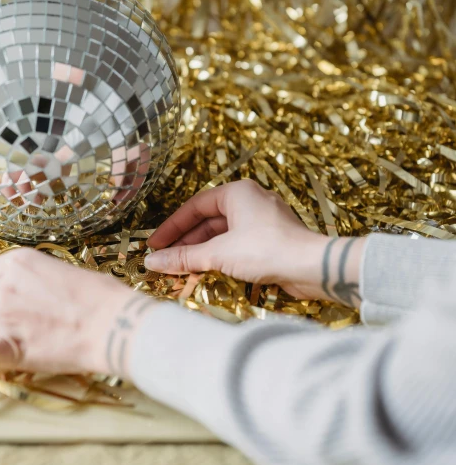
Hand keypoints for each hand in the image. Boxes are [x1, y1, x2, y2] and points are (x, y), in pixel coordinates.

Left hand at [0, 249, 156, 373]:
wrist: (113, 325)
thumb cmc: (101, 296)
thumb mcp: (66, 271)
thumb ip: (39, 277)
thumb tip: (33, 289)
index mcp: (19, 262)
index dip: (1, 280)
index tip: (13, 292)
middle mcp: (2, 285)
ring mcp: (0, 316)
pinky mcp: (6, 348)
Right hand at [144, 180, 364, 305]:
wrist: (313, 267)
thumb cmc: (265, 250)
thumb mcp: (218, 254)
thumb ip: (183, 258)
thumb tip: (151, 262)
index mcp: (237, 192)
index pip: (194, 207)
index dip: (172, 227)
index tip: (154, 244)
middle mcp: (250, 201)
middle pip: (207, 221)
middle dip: (185, 242)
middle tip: (164, 259)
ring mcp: (261, 221)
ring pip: (221, 235)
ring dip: (200, 252)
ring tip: (181, 269)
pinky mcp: (270, 240)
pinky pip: (235, 244)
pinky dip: (218, 256)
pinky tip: (205, 271)